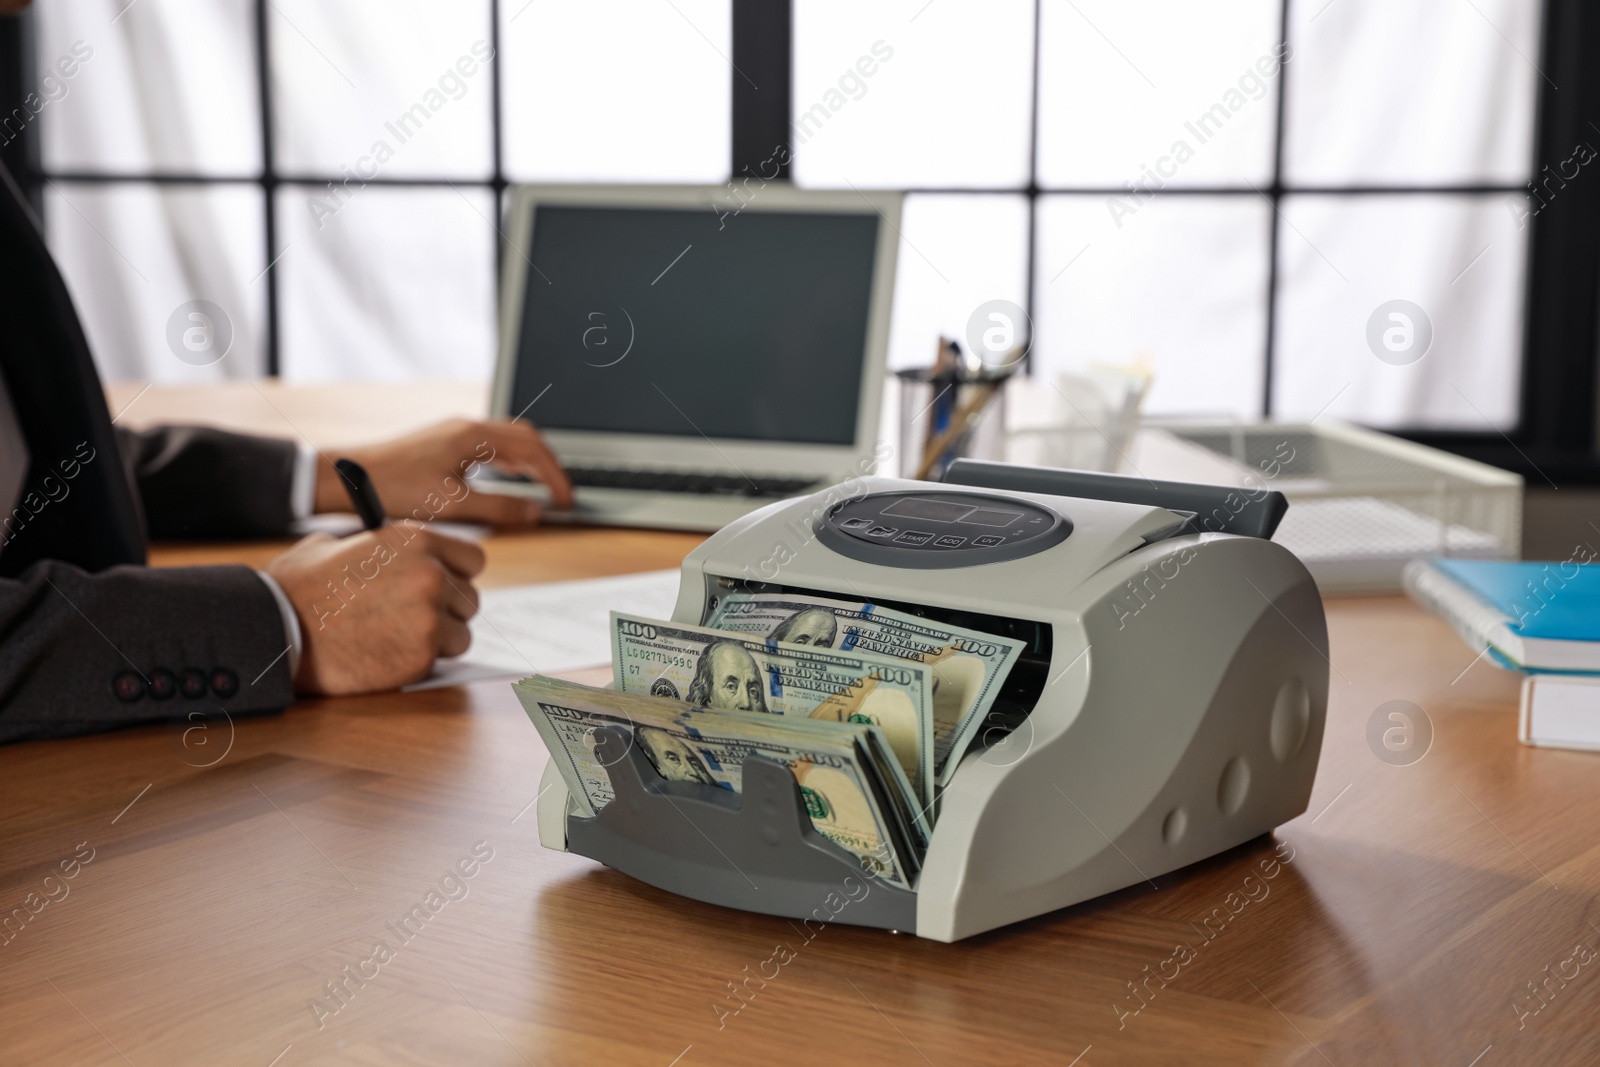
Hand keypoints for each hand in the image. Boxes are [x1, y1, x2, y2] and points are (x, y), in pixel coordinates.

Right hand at [263, 525, 485, 693]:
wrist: (277, 632)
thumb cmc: (298, 589)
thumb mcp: (333, 545)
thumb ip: (377, 548)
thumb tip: (398, 555)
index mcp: (415, 540)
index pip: (472, 559)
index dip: (457, 574)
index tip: (443, 585)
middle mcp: (431, 573)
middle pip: (470, 598)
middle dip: (447, 611)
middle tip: (413, 618)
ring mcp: (430, 615)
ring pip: (461, 633)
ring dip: (438, 640)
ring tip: (395, 638)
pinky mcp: (423, 654)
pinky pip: (441, 660)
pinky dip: (421, 662)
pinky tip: (387, 655)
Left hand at [314, 419, 572, 525]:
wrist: (350, 478)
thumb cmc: (392, 487)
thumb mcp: (451, 504)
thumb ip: (498, 507)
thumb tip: (535, 511)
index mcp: (472, 435)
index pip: (532, 447)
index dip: (554, 475)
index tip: (565, 500)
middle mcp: (466, 428)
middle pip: (526, 437)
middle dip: (549, 464)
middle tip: (561, 494)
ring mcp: (456, 433)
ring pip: (509, 440)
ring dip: (531, 463)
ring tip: (542, 490)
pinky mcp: (445, 444)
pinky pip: (492, 447)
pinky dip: (511, 464)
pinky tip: (510, 483)